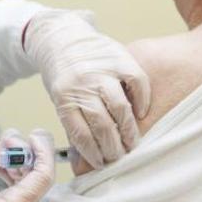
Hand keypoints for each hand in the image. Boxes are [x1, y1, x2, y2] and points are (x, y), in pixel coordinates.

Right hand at [0, 130, 54, 201]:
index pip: (43, 176)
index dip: (42, 152)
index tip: (32, 135)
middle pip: (36, 179)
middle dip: (25, 154)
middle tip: (7, 138)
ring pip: (28, 185)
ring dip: (18, 164)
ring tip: (1, 148)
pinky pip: (18, 194)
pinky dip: (11, 177)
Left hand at [25, 10, 150, 169]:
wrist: (62, 37)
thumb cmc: (62, 74)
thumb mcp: (60, 98)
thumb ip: (74, 121)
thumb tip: (86, 156)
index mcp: (64, 97)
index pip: (81, 134)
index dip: (93, 153)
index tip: (101, 163)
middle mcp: (83, 84)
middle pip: (103, 125)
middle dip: (113, 148)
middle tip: (120, 157)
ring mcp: (102, 70)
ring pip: (120, 108)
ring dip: (129, 131)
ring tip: (132, 143)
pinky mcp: (120, 58)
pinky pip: (137, 82)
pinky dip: (142, 101)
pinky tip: (140, 114)